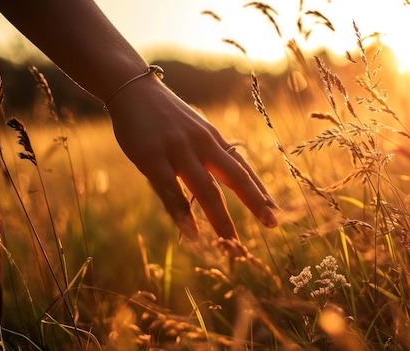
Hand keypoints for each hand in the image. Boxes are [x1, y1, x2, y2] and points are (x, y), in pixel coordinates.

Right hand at [105, 76, 277, 240]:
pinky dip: (183, 216)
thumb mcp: (196, 129)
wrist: (132, 90)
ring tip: (232, 242)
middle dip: (256, 202)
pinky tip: (192, 234)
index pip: (242, 168)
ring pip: (206, 190)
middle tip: (272, 224)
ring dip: (221, 219)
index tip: (276, 209)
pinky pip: (170, 192)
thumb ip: (212, 151)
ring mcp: (178, 151)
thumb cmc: (167, 115)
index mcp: (213, 139)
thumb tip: (232, 174)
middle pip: (235, 176)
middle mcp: (202, 145)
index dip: (260, 190)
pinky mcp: (151, 158)